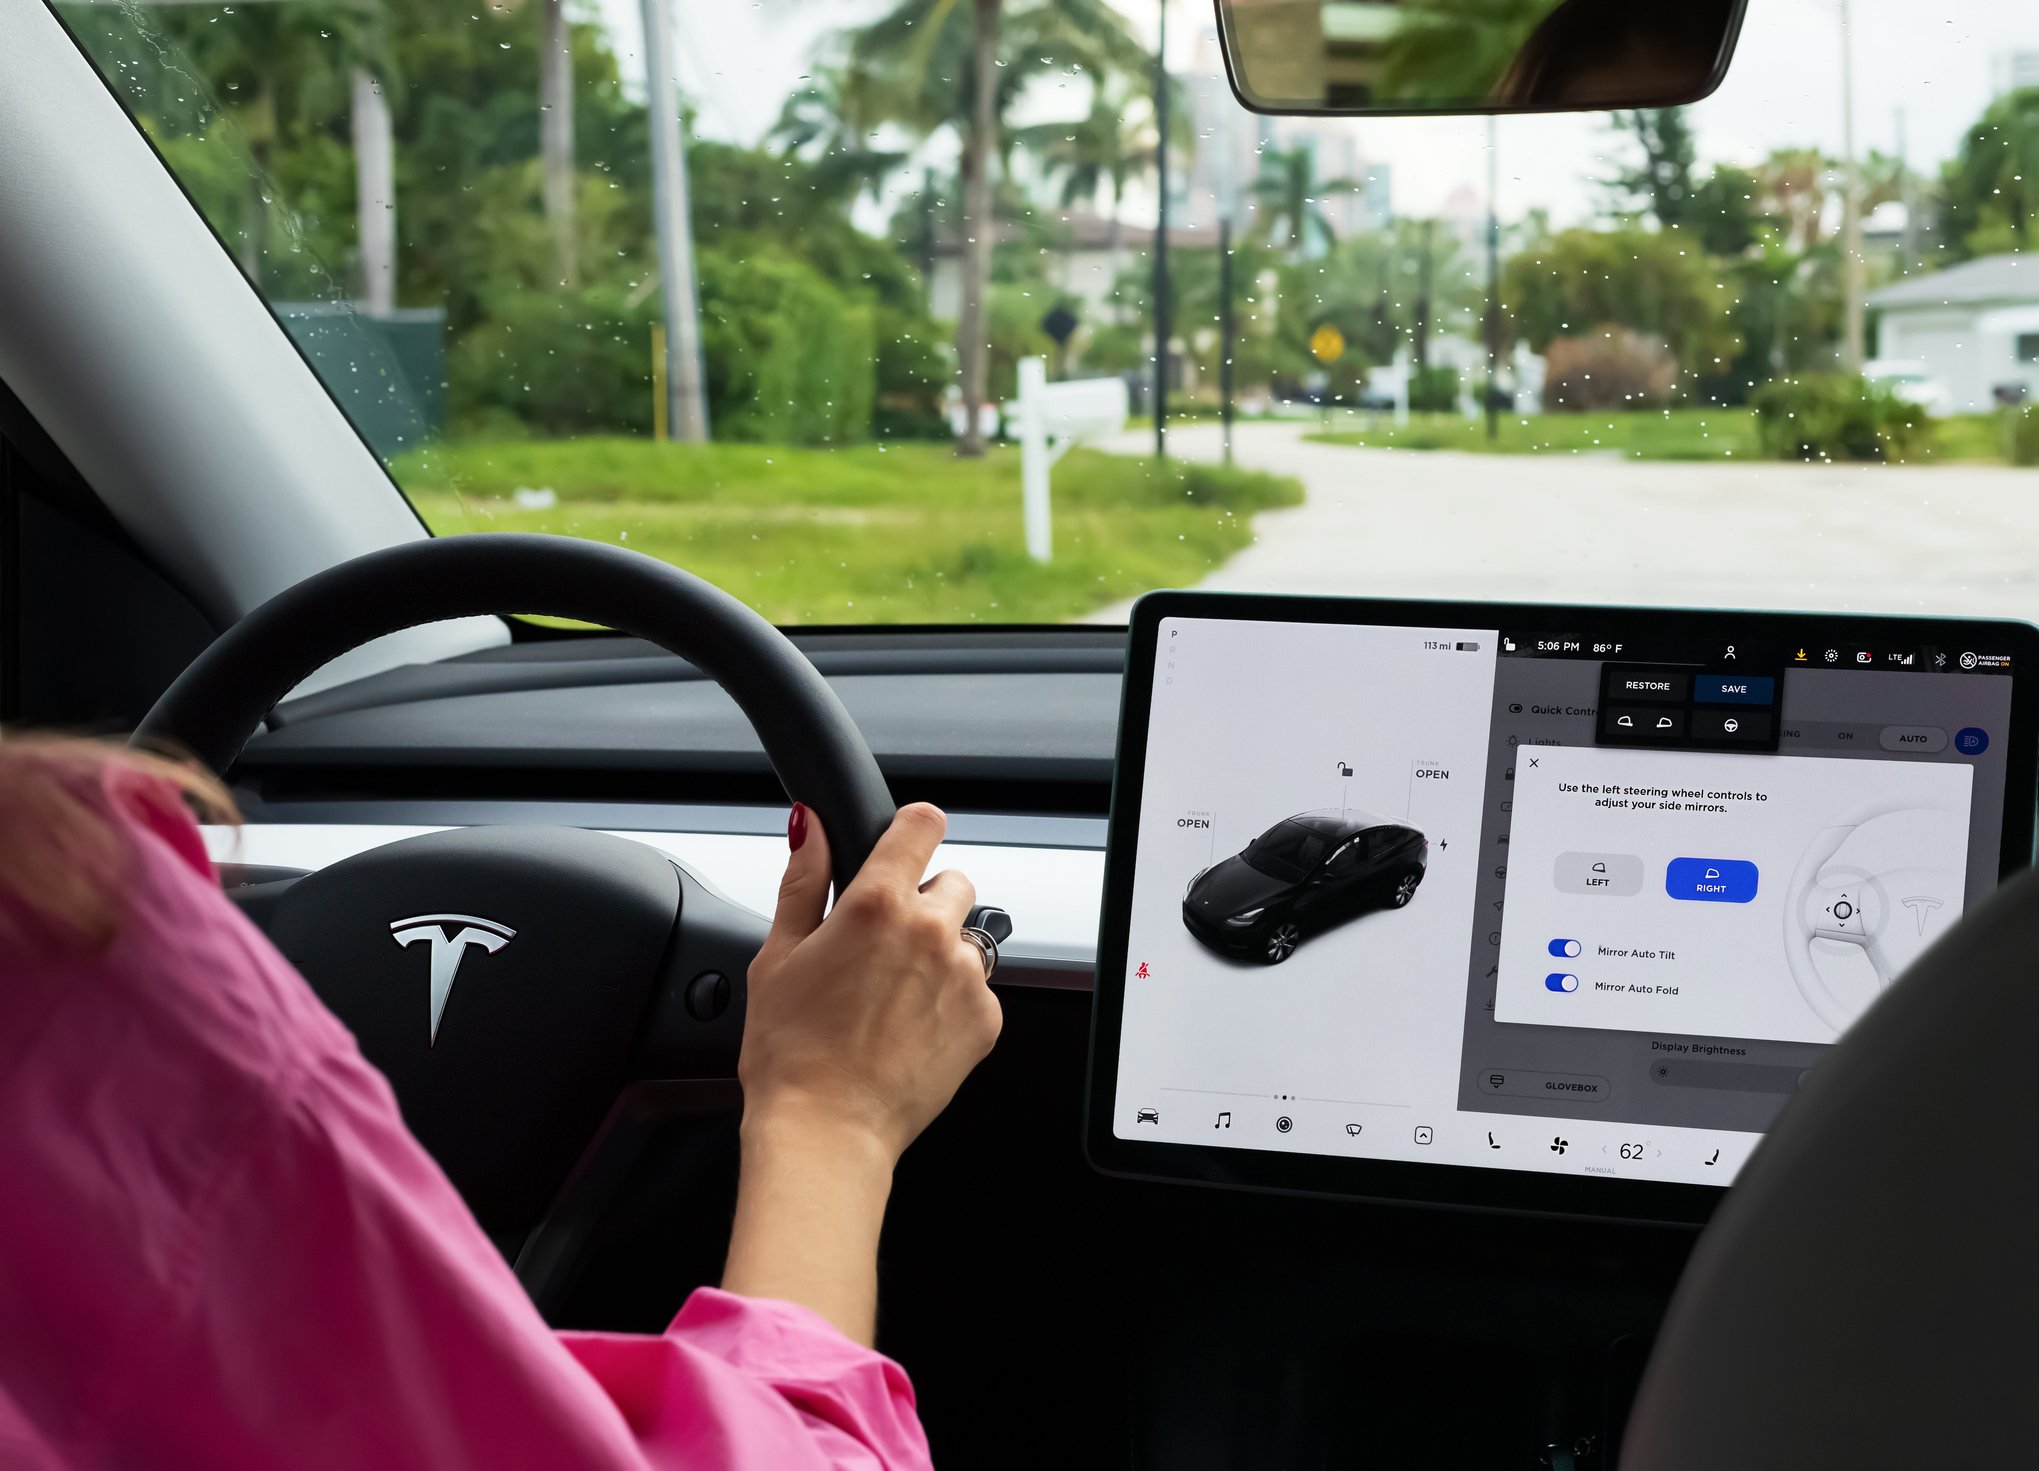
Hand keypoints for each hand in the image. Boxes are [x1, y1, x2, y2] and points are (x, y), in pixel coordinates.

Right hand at [722, 803, 1001, 1342]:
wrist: (827, 1131)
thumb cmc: (791, 1053)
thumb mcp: (776, 955)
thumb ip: (803, 880)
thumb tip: (810, 825)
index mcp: (876, 905)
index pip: (921, 825)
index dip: (912, 829)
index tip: (905, 843)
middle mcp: (930, 932)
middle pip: (950, 883)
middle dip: (921, 904)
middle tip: (881, 950)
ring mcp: (964, 976)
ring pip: (966, 939)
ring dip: (939, 955)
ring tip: (893, 1000)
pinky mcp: (986, 1019)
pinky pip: (978, 989)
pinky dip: (952, 1002)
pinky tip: (911, 1030)